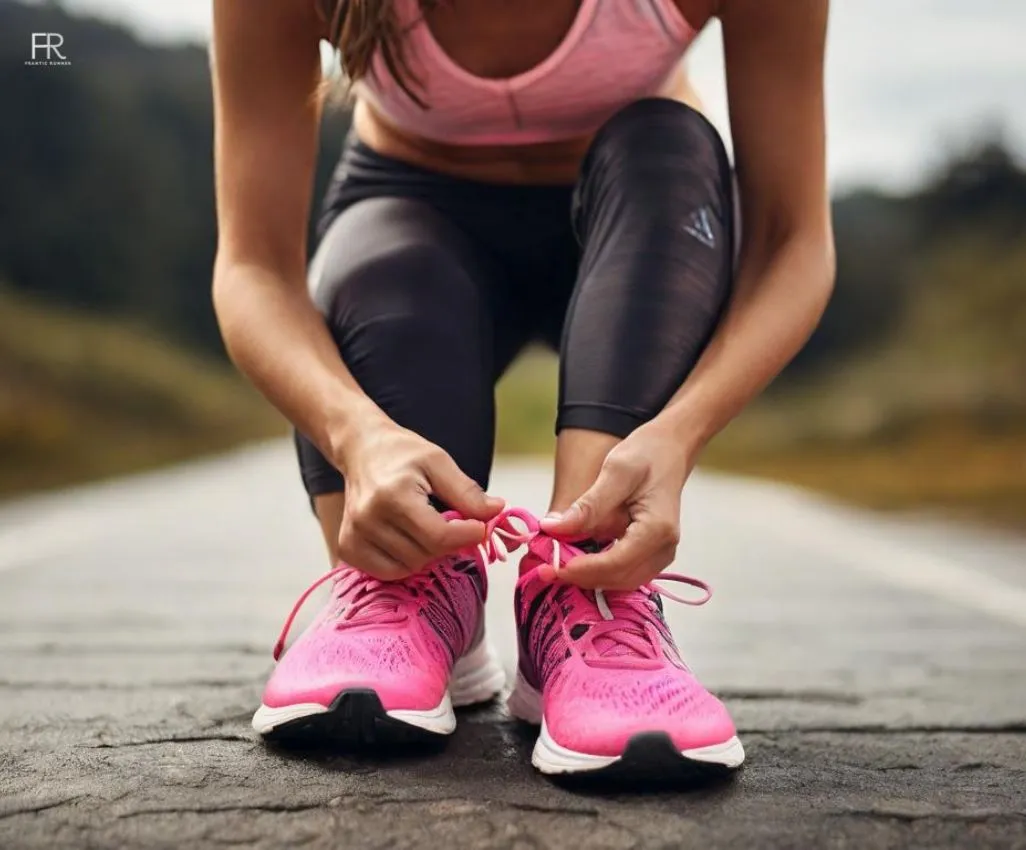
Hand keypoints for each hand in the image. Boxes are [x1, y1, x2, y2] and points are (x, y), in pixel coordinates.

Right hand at [335, 419, 503, 579]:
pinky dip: (405, 563)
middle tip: (452, 524)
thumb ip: (467, 492)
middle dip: (448, 543)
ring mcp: (354, 535)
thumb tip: (497, 512)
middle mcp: (368, 518)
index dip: (467, 536)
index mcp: (392, 494)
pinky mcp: (347, 547)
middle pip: (425, 554)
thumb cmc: (403, 454)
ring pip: (409, 567)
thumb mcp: (439, 462)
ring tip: (426, 527)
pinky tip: (408, 540)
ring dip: (427, 553)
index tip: (479, 527)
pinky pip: (387, 573)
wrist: (362, 450)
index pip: (438, 535)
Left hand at [539, 423, 693, 589]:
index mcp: (657, 528)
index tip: (551, 567)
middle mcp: (664, 547)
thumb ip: (588, 505)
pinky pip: (625, 572)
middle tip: (545, 569)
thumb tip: (553, 528)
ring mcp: (661, 553)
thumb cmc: (646, 454)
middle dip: (582, 578)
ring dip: (589, 578)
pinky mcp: (652, 552)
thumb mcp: (615, 471)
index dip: (582, 569)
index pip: (617, 562)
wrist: (671, 448)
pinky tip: (576, 559)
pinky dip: (599, 570)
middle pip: (619, 578)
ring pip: (622, 581)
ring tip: (556, 565)